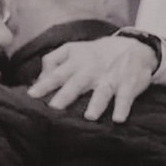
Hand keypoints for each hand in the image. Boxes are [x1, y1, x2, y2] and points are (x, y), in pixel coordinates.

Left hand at [27, 36, 157, 122]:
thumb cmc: (97, 53)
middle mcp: (92, 71)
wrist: (134, 46)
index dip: (44, 84)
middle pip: (77, 84)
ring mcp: (110, 78)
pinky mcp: (128, 85)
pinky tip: (118, 119)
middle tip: (54, 108)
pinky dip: (122, 108)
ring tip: (89, 117)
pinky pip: (125, 98)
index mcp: (76, 62)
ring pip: (102, 92)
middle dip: (66, 96)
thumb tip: (38, 79)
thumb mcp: (73, 49)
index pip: (57, 74)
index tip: (32, 95)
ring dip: (96, 104)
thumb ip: (53, 60)